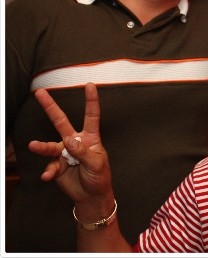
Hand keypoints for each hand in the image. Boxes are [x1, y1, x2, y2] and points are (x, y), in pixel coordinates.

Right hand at [27, 84, 113, 204]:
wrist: (91, 196)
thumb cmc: (99, 177)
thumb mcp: (97, 163)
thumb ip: (83, 152)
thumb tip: (69, 140)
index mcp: (90, 138)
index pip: (91, 116)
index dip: (91, 101)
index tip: (90, 85)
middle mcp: (75, 142)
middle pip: (61, 122)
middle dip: (51, 107)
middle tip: (40, 92)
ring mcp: (64, 153)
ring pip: (50, 145)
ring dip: (41, 146)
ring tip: (33, 145)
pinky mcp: (57, 166)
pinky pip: (49, 165)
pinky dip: (49, 171)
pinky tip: (49, 176)